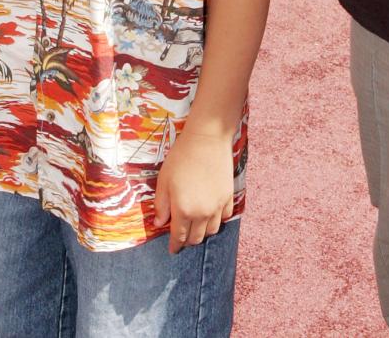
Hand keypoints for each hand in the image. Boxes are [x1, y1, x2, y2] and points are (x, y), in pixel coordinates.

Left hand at [153, 130, 233, 251]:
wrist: (207, 139)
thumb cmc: (181, 157)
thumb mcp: (164, 181)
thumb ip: (161, 205)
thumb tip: (159, 223)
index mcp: (183, 210)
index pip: (179, 237)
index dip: (174, 245)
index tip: (172, 249)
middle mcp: (202, 213)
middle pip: (196, 238)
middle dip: (187, 240)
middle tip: (182, 236)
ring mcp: (217, 205)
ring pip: (211, 230)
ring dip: (202, 232)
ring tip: (196, 226)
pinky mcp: (228, 196)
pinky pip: (224, 217)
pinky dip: (217, 219)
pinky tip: (211, 213)